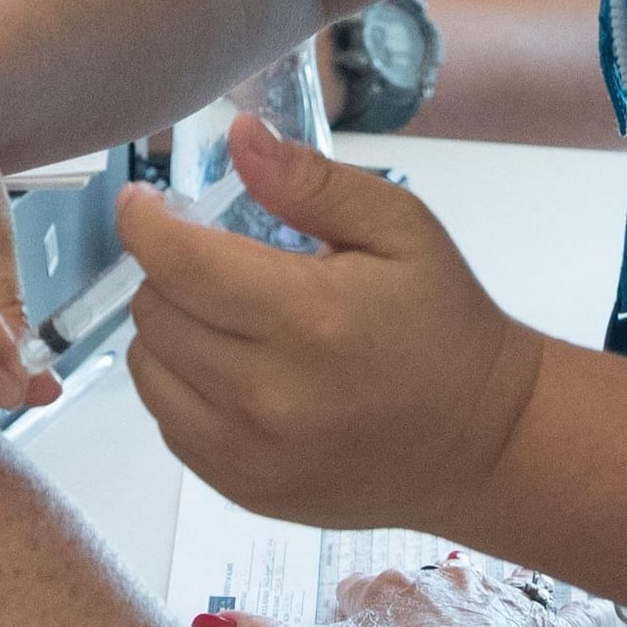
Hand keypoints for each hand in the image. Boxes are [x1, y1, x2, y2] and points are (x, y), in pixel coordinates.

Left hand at [123, 115, 548, 530]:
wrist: (483, 444)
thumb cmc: (442, 324)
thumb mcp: (400, 230)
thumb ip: (312, 182)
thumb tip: (237, 136)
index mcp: (307, 317)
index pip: (178, 263)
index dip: (144, 223)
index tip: (143, 204)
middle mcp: (266, 393)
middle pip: (154, 312)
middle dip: (170, 274)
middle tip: (216, 265)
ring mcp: (248, 453)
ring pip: (148, 369)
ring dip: (169, 331)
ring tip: (222, 318)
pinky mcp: (242, 489)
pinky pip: (167, 423)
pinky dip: (181, 386)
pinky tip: (230, 371)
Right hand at [200, 555, 606, 626]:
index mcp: (385, 590)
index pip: (364, 591)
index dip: (359, 621)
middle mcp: (447, 585)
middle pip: (433, 590)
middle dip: (427, 614)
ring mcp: (505, 607)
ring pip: (500, 595)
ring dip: (495, 611)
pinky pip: (579, 618)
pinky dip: (587, 619)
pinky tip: (598, 617)